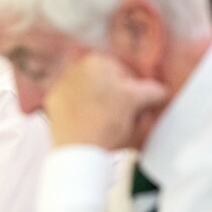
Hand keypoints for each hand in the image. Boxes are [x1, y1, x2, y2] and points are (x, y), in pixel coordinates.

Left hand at [45, 52, 166, 149]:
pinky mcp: (52, 104)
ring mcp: (61, 86)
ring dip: (100, 104)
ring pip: (89, 93)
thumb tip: (158, 91)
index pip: (123, 72)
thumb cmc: (105, 123)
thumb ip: (151, 91)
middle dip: (116, 96)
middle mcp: (74, 69)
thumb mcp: (136, 103)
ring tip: (110, 123)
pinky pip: (74, 105)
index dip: (135, 89)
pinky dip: (82, 112)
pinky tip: (92, 125)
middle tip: (127, 114)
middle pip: (104, 82)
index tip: (138, 102)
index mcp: (96, 62)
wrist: (80, 150)